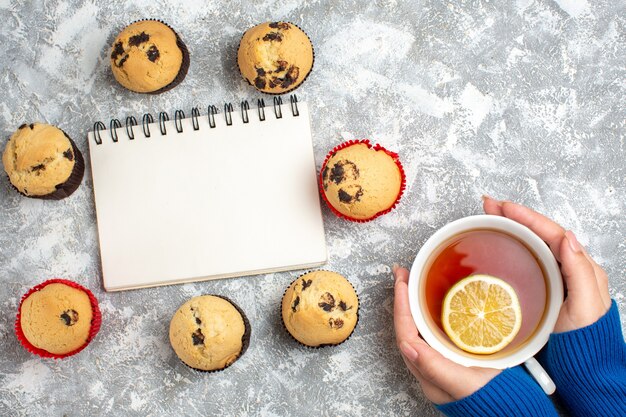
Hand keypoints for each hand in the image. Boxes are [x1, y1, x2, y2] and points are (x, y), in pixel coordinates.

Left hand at [393, 265, 499, 403]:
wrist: (516, 406)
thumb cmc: (492, 398)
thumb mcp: (464, 385)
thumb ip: (436, 368)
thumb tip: (407, 348)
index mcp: (428, 373)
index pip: (406, 334)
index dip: (401, 306)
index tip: (401, 282)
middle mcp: (429, 366)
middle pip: (408, 328)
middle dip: (403, 299)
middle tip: (402, 274)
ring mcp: (440, 359)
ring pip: (419, 328)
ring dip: (413, 304)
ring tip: (411, 281)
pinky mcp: (452, 355)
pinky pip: (433, 330)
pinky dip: (428, 312)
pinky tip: (431, 300)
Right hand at [482, 196, 611, 331]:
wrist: (579, 364)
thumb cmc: (584, 338)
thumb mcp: (586, 306)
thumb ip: (580, 273)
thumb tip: (567, 237)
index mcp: (579, 266)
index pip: (551, 232)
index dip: (527, 217)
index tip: (504, 207)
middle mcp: (566, 266)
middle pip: (538, 232)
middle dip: (513, 215)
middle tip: (489, 205)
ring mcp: (552, 275)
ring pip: (530, 242)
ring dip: (510, 226)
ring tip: (489, 215)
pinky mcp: (539, 286)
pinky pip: (524, 257)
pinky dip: (510, 244)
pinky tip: (496, 242)